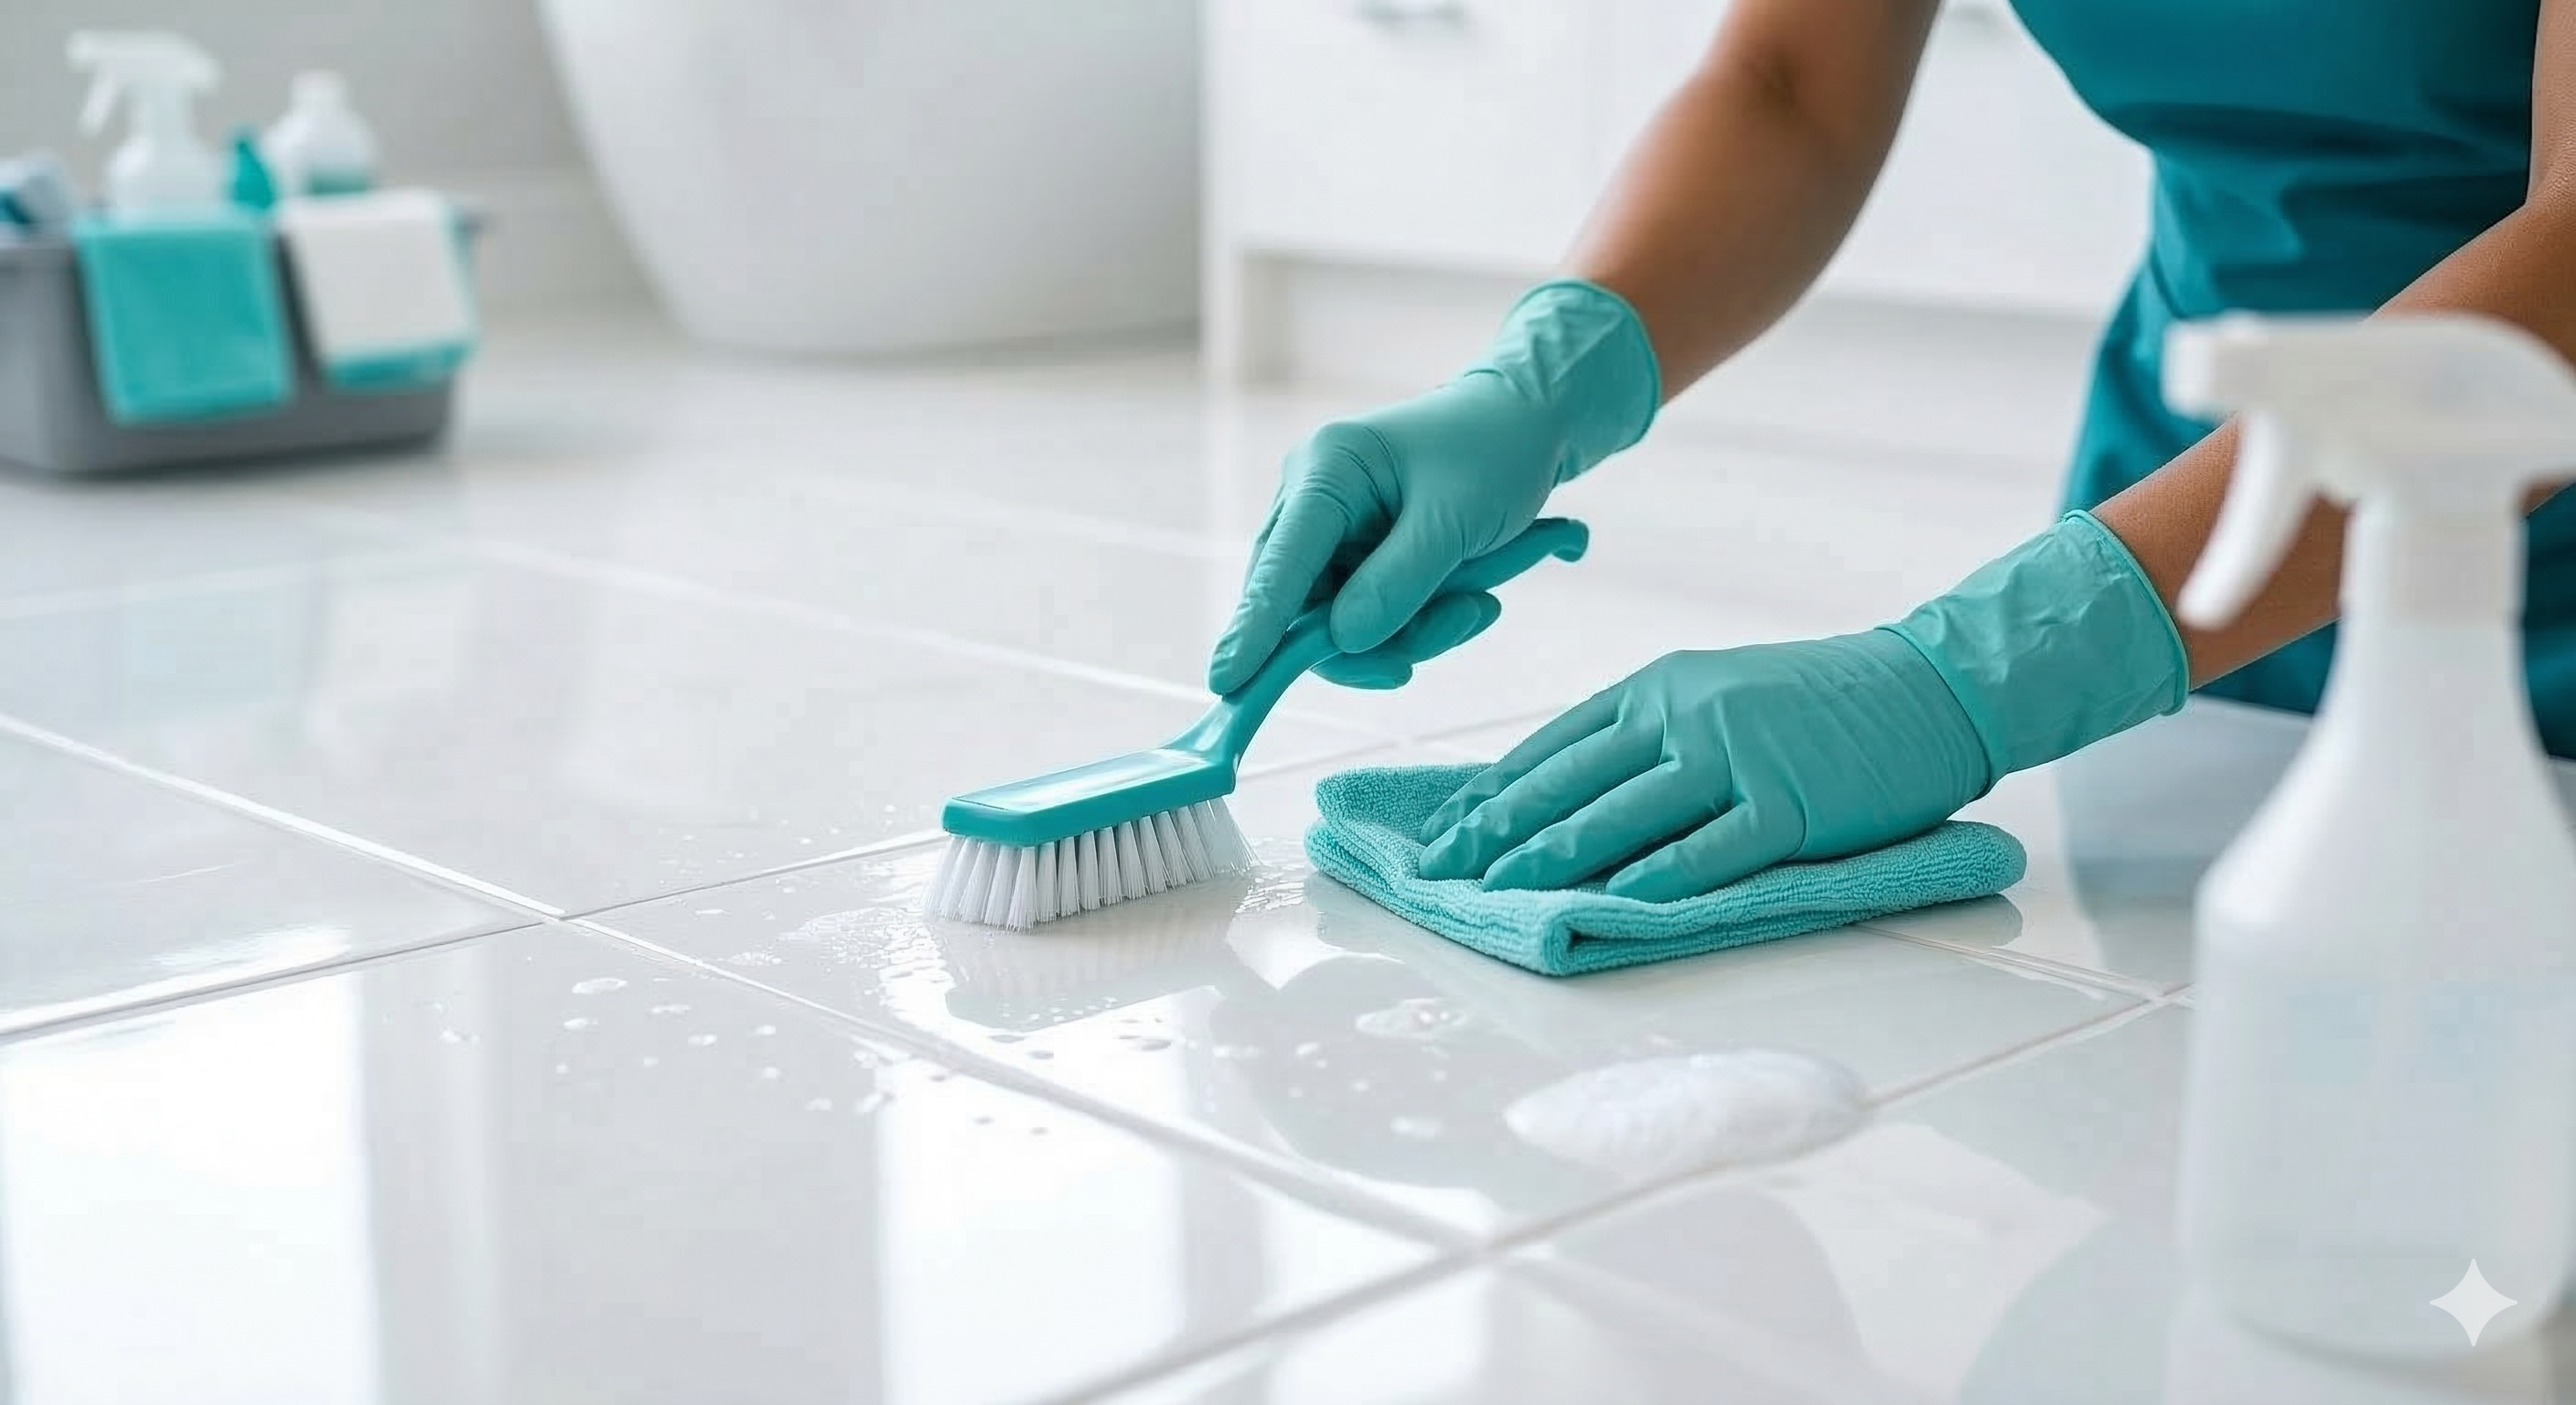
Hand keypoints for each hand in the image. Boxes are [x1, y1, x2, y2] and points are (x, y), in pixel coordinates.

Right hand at [1207, 281, 1659, 694]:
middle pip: (1303, 605)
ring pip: (1340, 622)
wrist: (1529, 425)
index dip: (1254, 628)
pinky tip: (1470, 601)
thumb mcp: (1456, 520)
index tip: (1226, 682)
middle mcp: (1312, 499)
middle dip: (1369, 641)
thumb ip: (1399, 583)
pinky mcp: (1356, 555)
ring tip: (1478, 607)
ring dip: (1409, 634)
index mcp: (1326, 470)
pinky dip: (1417, 624)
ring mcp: (1331, 530)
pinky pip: (1368, 615)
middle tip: (1441, 642)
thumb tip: (1343, 642)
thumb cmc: (1495, 453)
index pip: (1280, 564)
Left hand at [1418, 512, 2192, 900]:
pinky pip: (1711, 848)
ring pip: (1623, 815)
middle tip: (1438, 874)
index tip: (1438, 835)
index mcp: (1659, 686)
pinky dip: (1656, 879)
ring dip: (1552, 858)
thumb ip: (1642, 738)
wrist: (1929, 688)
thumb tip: (1558, 796)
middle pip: (1571, 782)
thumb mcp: (1713, 694)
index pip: (1552, 746)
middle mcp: (1685, 712)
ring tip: (1495, 893)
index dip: (1489, 795)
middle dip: (1495, 834)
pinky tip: (1609, 904)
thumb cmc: (1816, 703)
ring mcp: (1738, 755)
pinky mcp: (1790, 802)